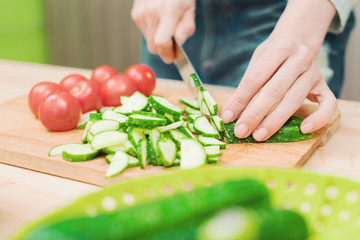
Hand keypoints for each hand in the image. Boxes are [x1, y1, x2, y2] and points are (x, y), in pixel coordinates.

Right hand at [131, 0, 195, 62]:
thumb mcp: (190, 10)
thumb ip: (186, 29)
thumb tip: (179, 45)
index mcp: (168, 11)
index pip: (162, 43)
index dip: (168, 54)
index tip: (173, 57)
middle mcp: (151, 12)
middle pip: (153, 46)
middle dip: (164, 50)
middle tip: (173, 48)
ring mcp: (141, 13)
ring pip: (148, 40)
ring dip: (158, 41)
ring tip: (167, 28)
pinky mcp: (135, 14)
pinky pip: (145, 32)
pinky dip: (153, 32)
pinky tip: (159, 21)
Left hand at [220, 0, 336, 140]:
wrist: (298, 41)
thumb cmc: (272, 56)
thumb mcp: (257, 61)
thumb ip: (247, 86)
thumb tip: (232, 114)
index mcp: (280, 47)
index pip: (255, 78)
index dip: (240, 99)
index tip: (228, 117)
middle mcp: (300, 58)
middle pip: (274, 91)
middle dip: (255, 114)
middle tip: (241, 131)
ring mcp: (314, 73)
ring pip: (294, 100)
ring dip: (275, 121)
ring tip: (259, 135)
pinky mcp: (324, 86)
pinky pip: (328, 104)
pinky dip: (318, 118)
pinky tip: (303, 129)